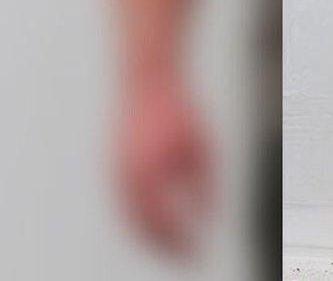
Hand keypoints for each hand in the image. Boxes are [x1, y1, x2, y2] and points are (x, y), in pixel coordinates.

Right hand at [116, 68, 211, 257]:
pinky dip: (139, 219)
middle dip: (164, 246)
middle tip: (186, 258)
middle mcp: (127, 176)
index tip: (197, 254)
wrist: (146, 80)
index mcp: (150, 171)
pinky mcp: (113, 167)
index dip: (180, 241)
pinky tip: (158, 224)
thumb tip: (212, 217)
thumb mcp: (203, 148)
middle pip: (143, 225)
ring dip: (149, 236)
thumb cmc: (179, 113)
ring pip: (129, 217)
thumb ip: (207, 184)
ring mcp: (115, 171)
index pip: (164, 220)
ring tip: (173, 248)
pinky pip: (124, 203)